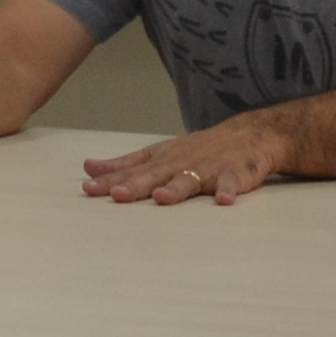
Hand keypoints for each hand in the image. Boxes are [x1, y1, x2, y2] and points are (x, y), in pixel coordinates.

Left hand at [84, 117, 285, 205]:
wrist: (247, 135)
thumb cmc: (195, 151)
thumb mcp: (157, 154)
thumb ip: (124, 165)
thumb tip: (88, 169)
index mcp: (161, 159)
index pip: (131, 171)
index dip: (110, 180)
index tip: (88, 189)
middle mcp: (180, 163)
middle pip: (155, 175)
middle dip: (136, 185)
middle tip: (117, 195)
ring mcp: (207, 169)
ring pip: (189, 180)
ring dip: (176, 188)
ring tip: (162, 197)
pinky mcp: (234, 175)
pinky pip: (231, 184)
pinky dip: (228, 191)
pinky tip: (224, 201)